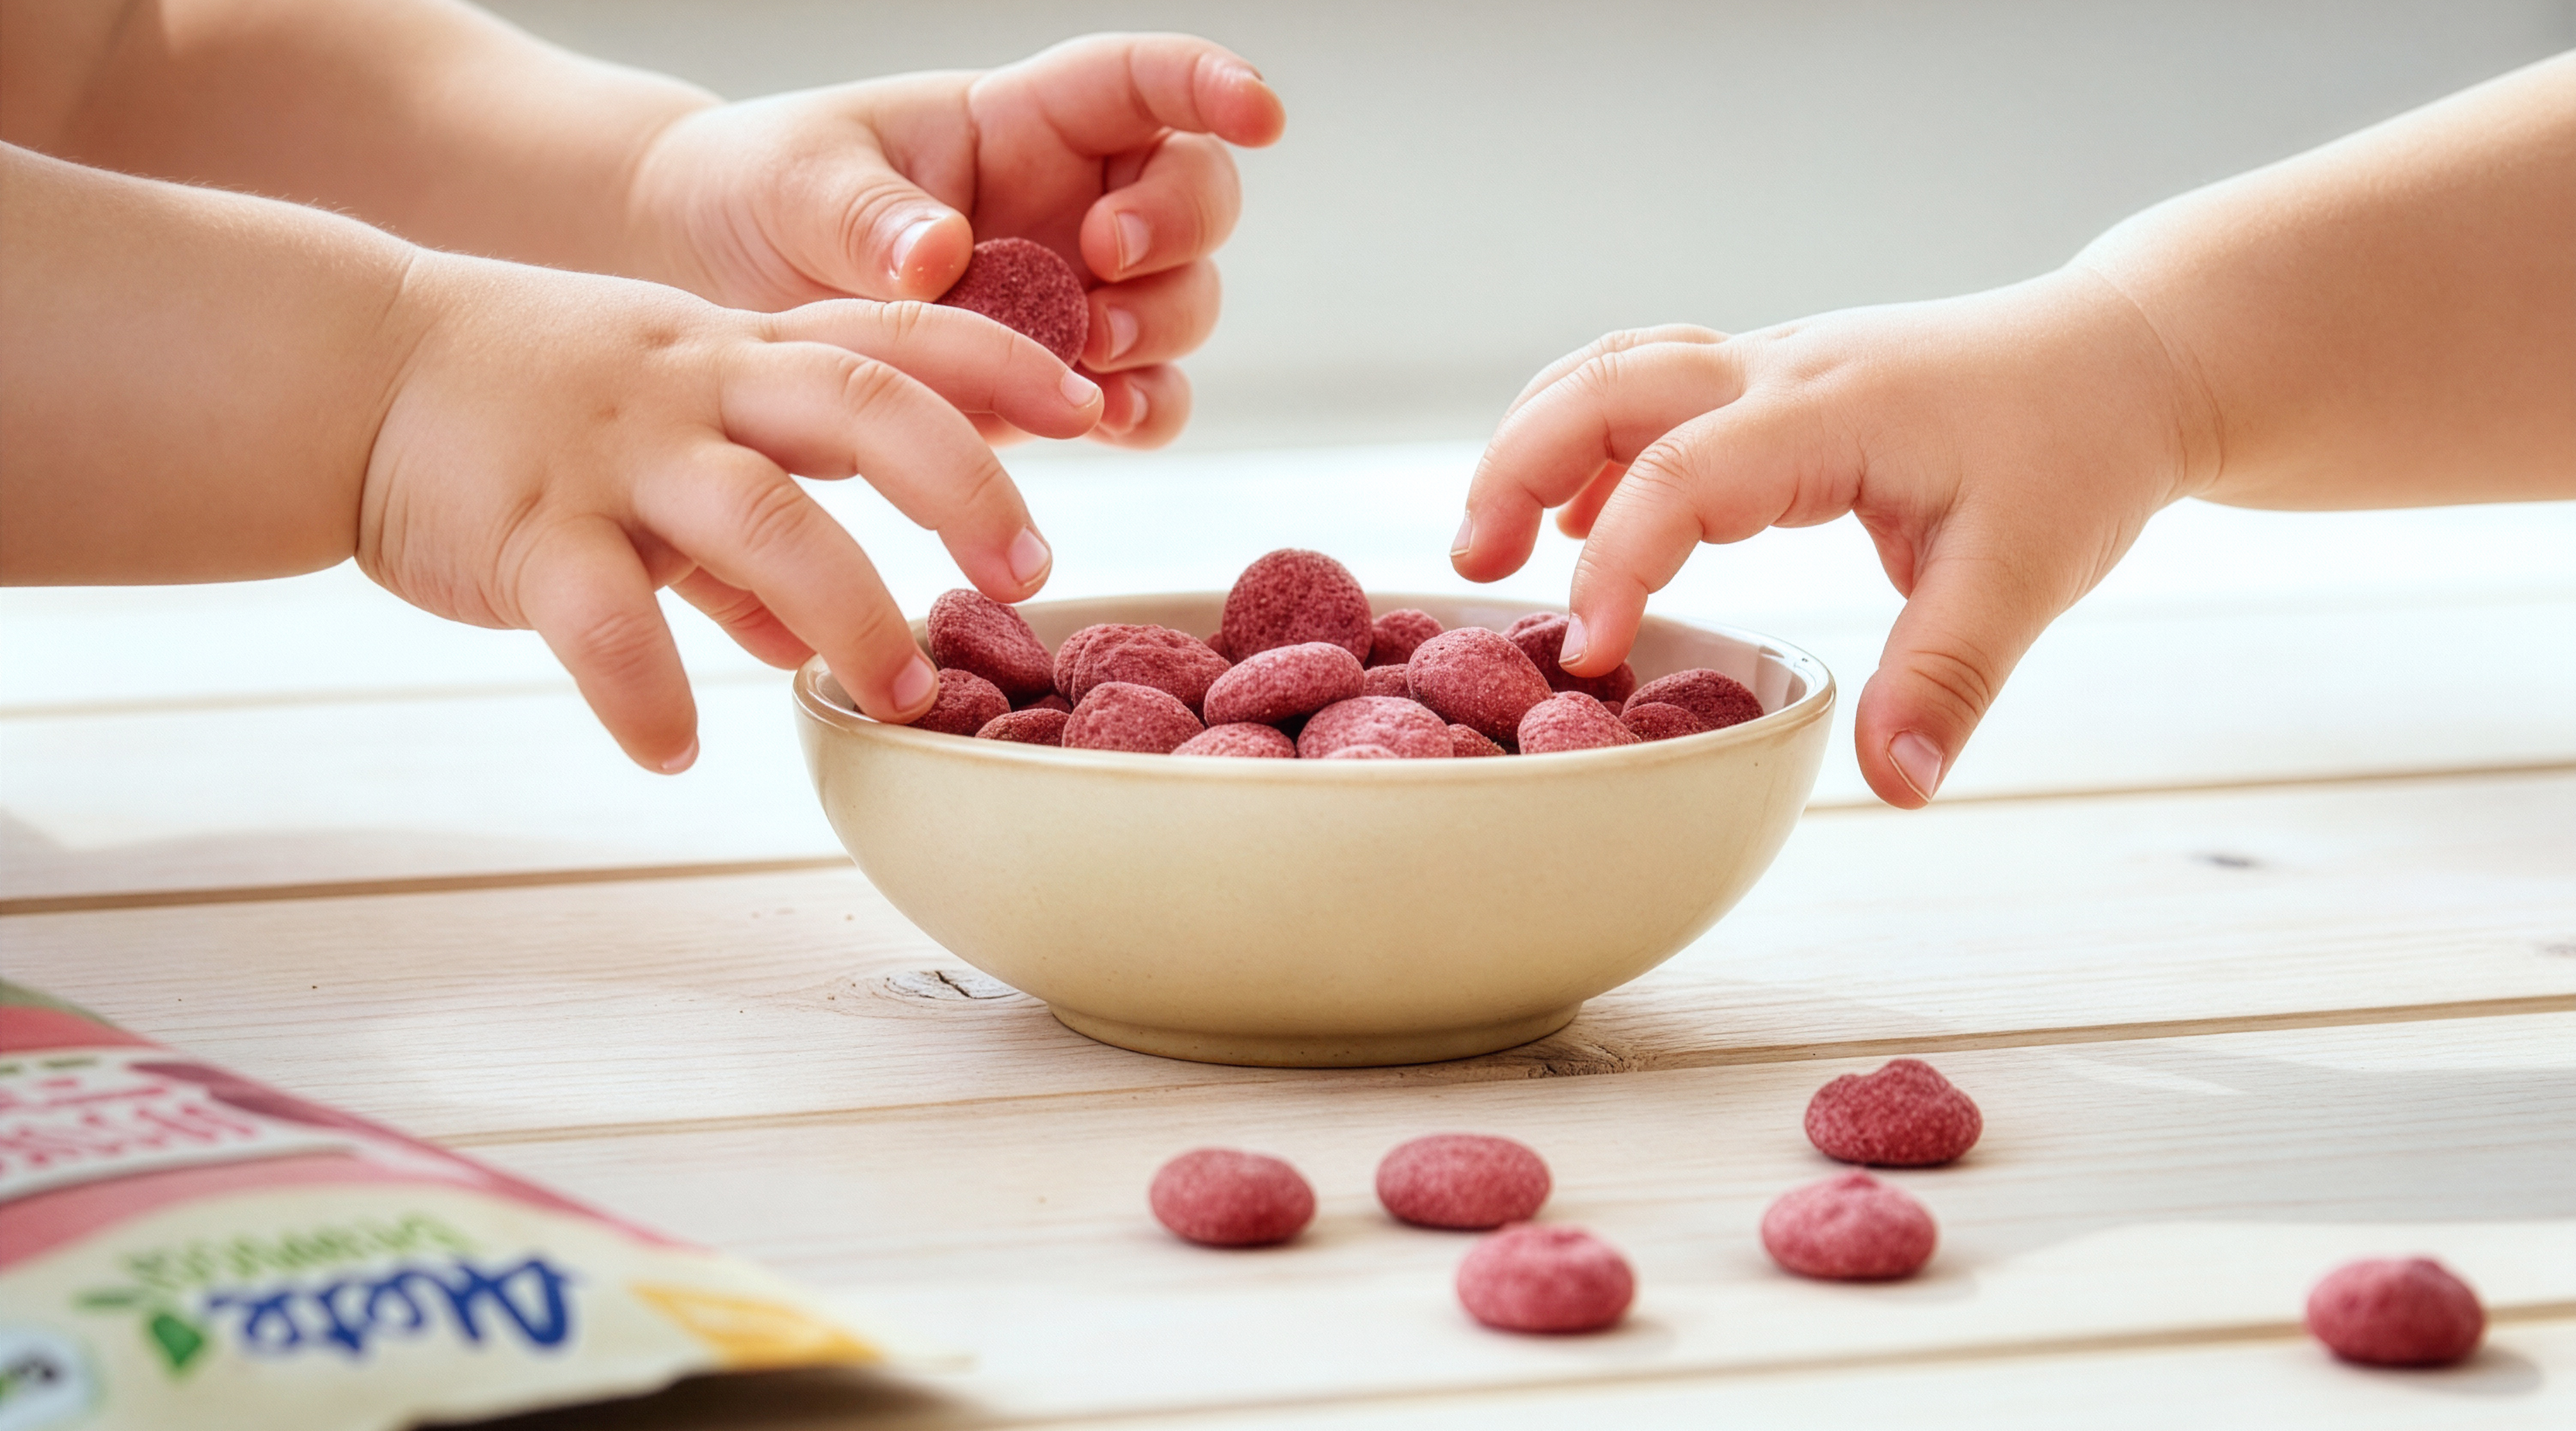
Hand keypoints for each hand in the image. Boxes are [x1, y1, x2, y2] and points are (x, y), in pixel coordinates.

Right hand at [365, 251, 1105, 770]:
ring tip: (896, 697)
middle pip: (859, 405)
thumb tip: (809, 641)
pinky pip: (603, 618)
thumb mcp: (661, 430)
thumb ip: (747, 534)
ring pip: (761, 517)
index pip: (895, 336)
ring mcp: (612, 453)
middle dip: (962, 484)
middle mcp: (694, 386)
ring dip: (847, 612)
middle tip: (1030, 571)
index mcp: (738, 353)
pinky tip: (673, 752)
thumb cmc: (529, 403)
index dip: (1003, 365)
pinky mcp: (527, 528)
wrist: (352, 371)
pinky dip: (648, 694)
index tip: (1095, 408)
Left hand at [622, 34, 1284, 447]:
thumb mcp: (798, 185)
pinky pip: (1142, 396)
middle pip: (1194, 198)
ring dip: (1156, 332)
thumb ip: (868, 218)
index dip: (1213, 86)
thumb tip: (939, 260)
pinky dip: (1141, 411)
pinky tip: (1100, 422)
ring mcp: (1076, 291)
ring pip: (1181, 304)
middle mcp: (1072, 201)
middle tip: (1101, 264)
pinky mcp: (1057, 376)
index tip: (1261, 114)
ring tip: (1084, 361)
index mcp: (1022, 120)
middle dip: (1174, 233)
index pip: (1142, 82)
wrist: (725, 283)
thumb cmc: (765, 194)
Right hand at [1451, 268, 2214, 807]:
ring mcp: (1771, 364)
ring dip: (1537, 447)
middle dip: (1517, 468)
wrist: (2123, 357)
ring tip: (1492, 548)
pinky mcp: (1774, 383)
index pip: (1679, 473)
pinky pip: (1652, 392)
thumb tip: (1896, 788)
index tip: (1585, 658)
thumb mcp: (2027, 572)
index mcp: (1829, 411)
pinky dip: (1594, 450)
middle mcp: (1780, 369)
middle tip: (1472, 572)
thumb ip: (1947, 679)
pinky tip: (1581, 526)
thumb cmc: (2077, 451)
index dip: (1619, 566)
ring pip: (1613, 373)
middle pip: (1606, 386)